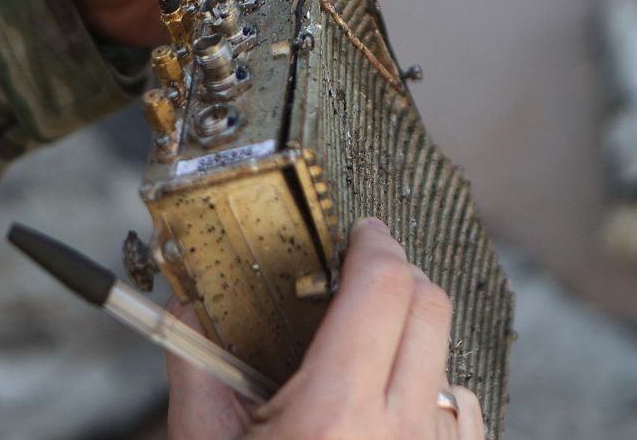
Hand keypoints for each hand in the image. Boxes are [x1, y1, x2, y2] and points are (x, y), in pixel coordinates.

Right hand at [166, 218, 485, 439]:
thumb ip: (195, 366)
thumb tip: (185, 306)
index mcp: (334, 413)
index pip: (382, 287)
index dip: (372, 243)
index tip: (358, 232)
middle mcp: (402, 433)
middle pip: (429, 306)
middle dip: (396, 273)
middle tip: (359, 272)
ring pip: (452, 362)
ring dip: (414, 338)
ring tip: (367, 352)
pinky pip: (466, 416)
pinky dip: (434, 394)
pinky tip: (393, 410)